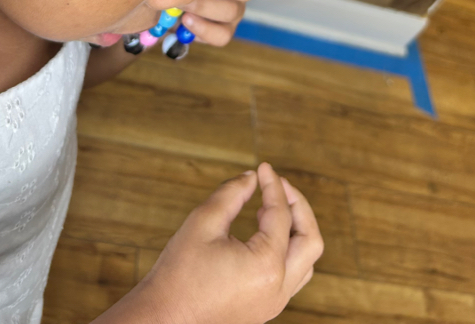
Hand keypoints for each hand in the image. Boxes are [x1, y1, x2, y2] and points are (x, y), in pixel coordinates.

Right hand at [108, 162, 322, 323]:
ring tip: (270, 208)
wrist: (163, 318)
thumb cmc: (180, 273)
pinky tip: (263, 233)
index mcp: (266, 266)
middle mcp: (278, 288)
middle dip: (299, 206)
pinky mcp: (265, 309)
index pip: (281, 214)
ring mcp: (274, 303)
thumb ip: (232, 193)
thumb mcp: (203, 221)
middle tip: (279, 186)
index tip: (263, 167)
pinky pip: (291, 276)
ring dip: (296, 230)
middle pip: (311, 240)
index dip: (273, 185)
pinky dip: (286, 250)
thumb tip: (252, 177)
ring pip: (306, 261)